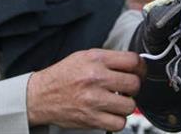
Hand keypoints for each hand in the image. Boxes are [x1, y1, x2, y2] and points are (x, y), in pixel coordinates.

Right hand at [26, 49, 145, 130]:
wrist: (40, 95)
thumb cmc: (62, 76)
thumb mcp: (84, 57)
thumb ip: (108, 59)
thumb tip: (133, 64)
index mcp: (95, 59)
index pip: (133, 61)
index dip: (140, 67)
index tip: (139, 72)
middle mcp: (95, 77)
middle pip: (134, 84)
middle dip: (133, 88)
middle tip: (126, 89)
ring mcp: (94, 99)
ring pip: (130, 106)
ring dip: (126, 106)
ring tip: (116, 102)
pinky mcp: (91, 118)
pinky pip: (119, 123)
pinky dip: (117, 120)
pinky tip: (110, 113)